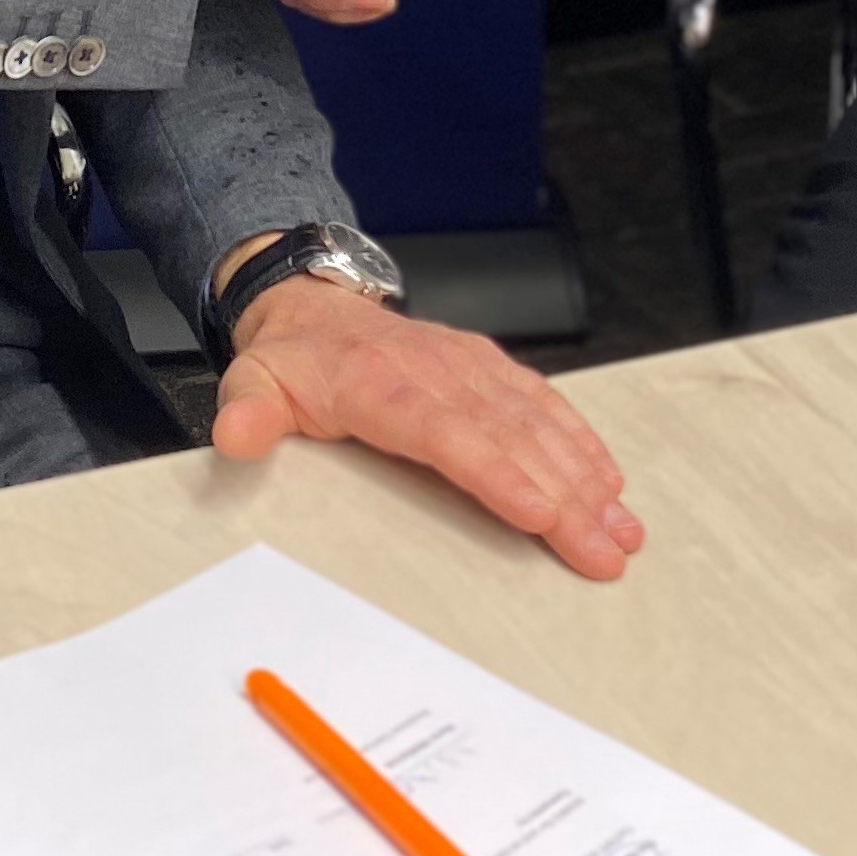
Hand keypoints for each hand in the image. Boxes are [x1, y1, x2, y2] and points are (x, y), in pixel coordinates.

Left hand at [211, 272, 642, 580]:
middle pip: (510, 438)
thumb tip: (234, 438)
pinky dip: (582, 444)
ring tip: (621, 529)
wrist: (314, 305)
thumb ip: (248, 413)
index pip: (447, 432)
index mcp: (381, 384)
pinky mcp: (491, 371)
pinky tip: (611, 483)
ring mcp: (472, 369)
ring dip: (585, 476)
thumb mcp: (254, 382)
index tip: (539, 512)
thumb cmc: (292, 359)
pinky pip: (544, 406)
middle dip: (564, 496)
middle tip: (603, 550)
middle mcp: (439, 372)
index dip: (496, 472)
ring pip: (538, 424)